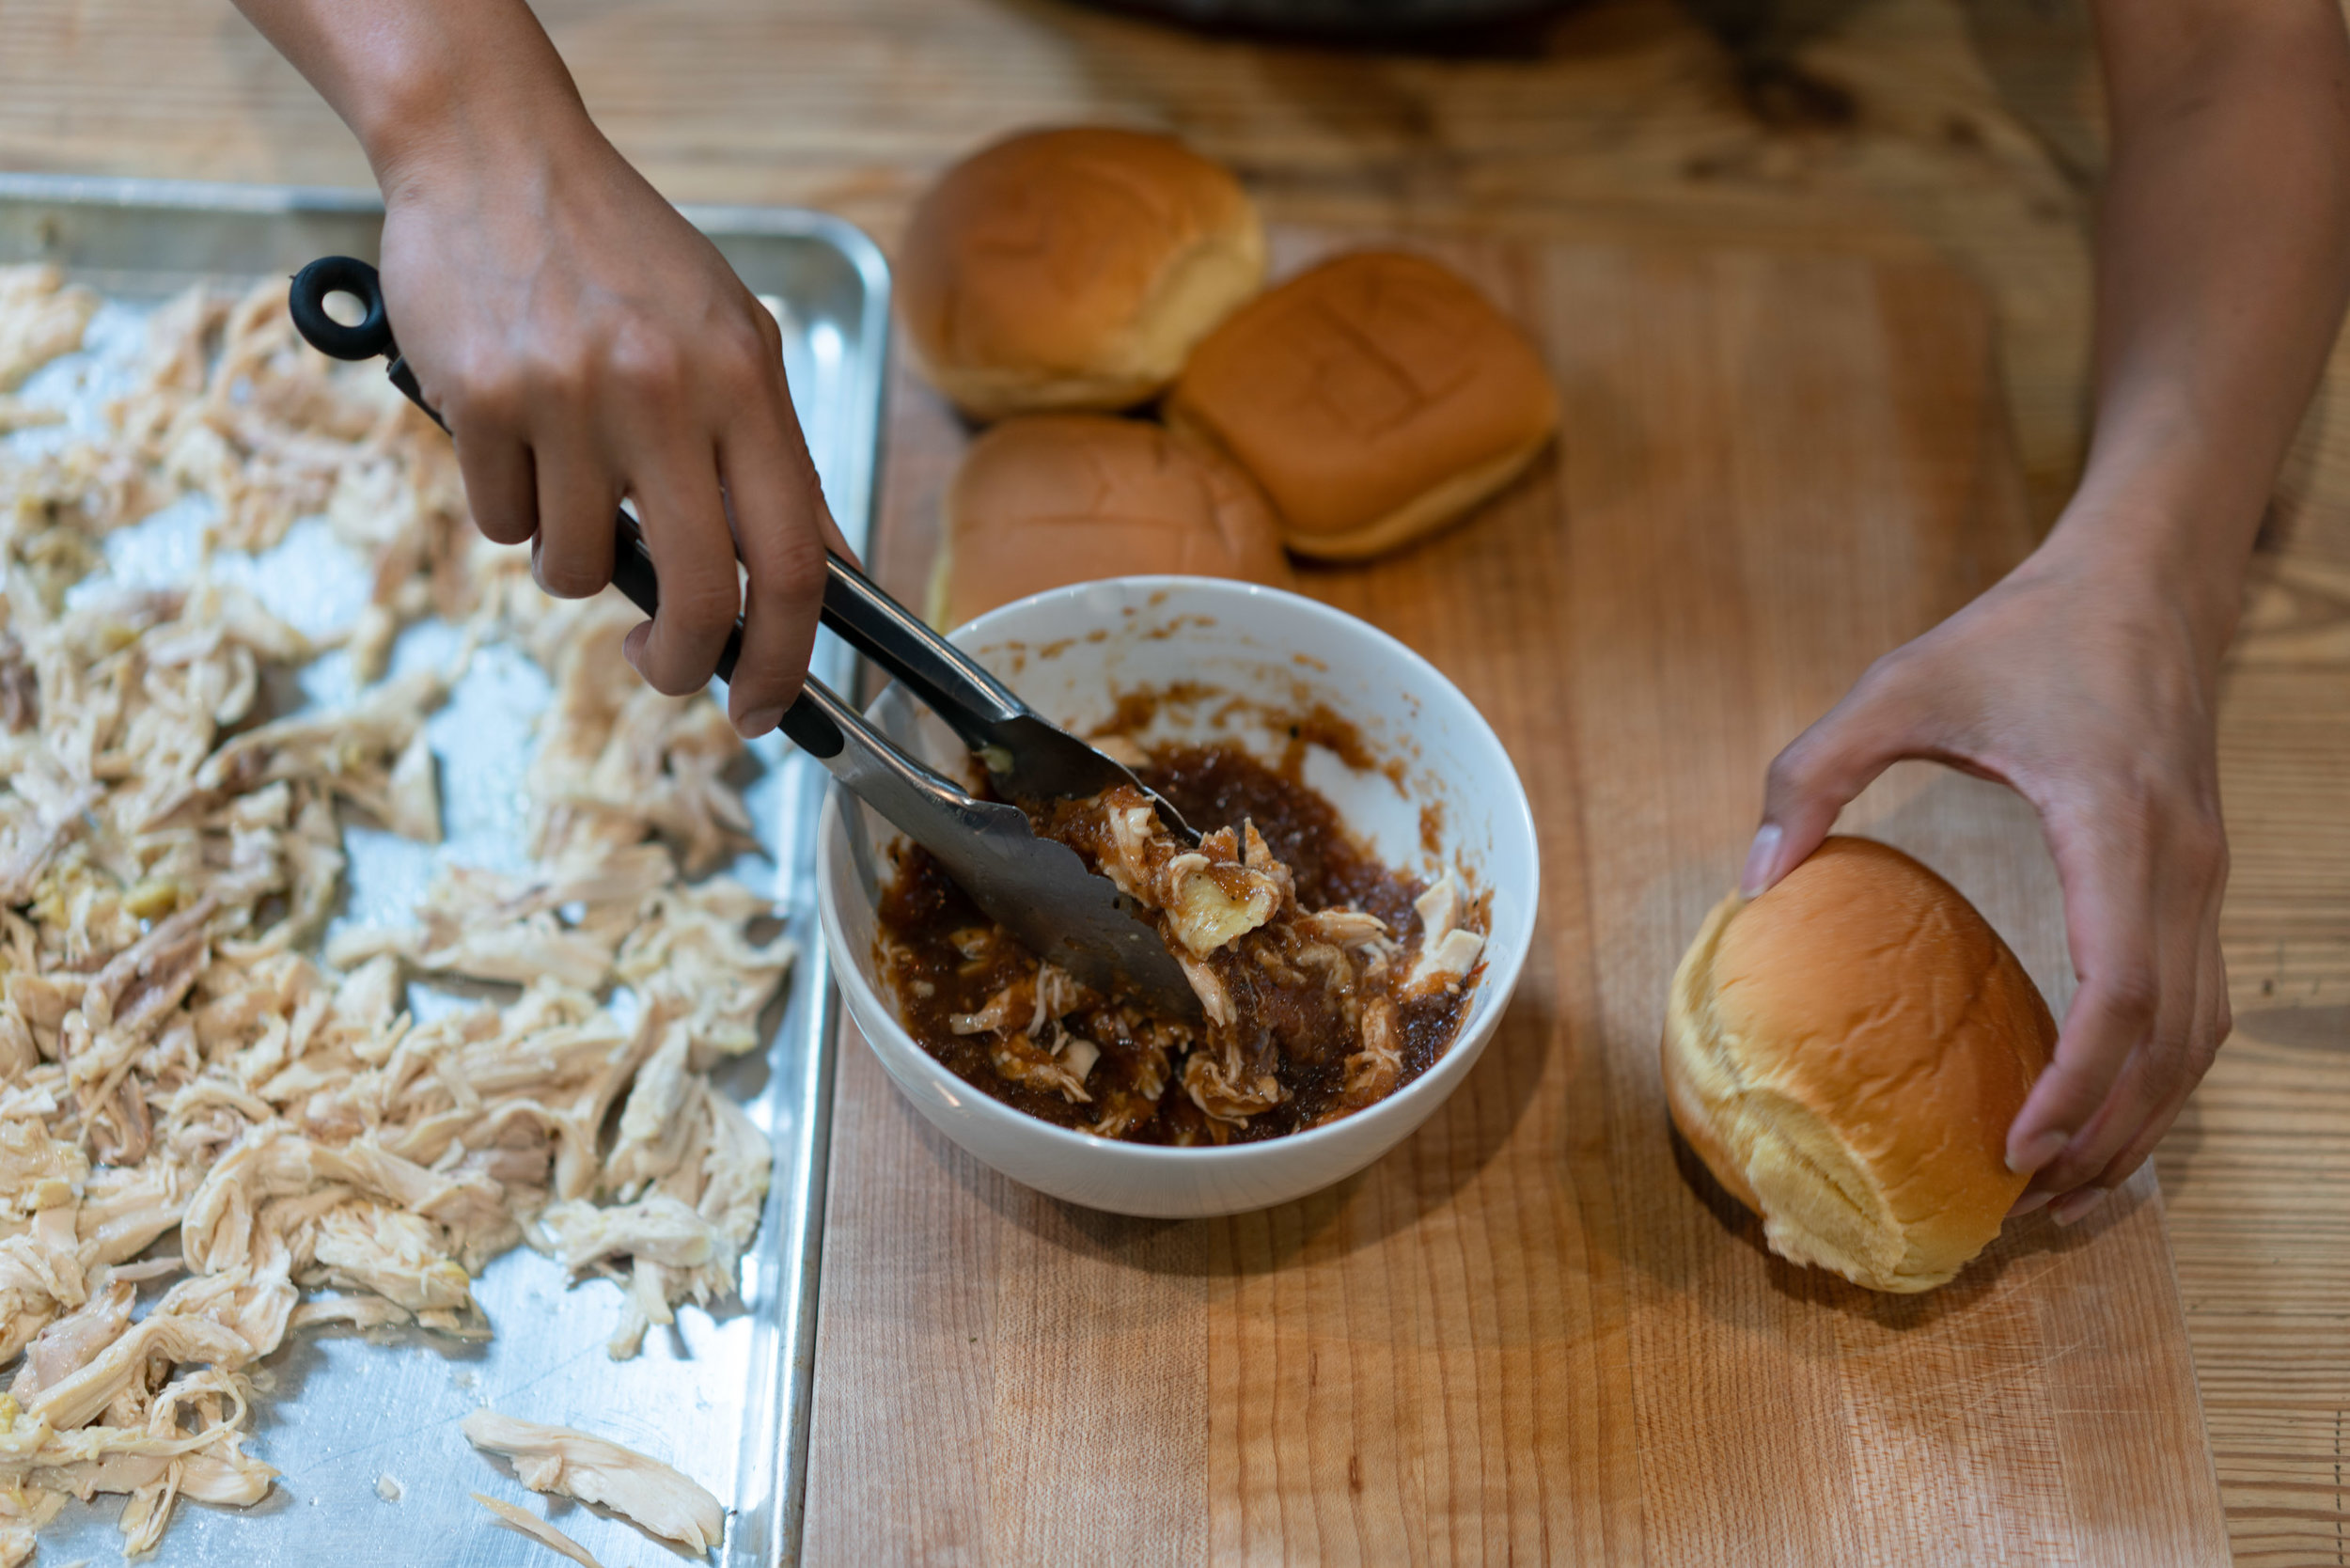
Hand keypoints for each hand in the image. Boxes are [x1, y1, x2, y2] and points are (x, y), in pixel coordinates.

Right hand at [375, 107, 841, 733]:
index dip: (790, 659)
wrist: (494, 151)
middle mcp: (668, 396)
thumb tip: (829, 575)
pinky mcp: (480, 402)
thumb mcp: (735, 337)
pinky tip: (515, 433)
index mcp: (747, 385)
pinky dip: (511, 507)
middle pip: (699, 596)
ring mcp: (570, 401)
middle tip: (664, 669)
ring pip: (580, 569)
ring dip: (575, 560)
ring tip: (572, 481)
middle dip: (680, 664)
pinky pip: (502, 522)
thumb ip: (780, 458)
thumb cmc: (624, 253)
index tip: (767, 707)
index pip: (795, 563)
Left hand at [1742, 530, 2233, 1224]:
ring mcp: (2204, 876)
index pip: (2122, 991)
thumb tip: (1756, 883)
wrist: (2143, 580)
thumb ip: (1812, 774)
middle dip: (2106, 1134)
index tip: (2018, 1149)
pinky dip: (2157, 1071)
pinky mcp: (2199, 878)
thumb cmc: (2018, 634)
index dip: (2077, 1085)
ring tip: (2062, 1185)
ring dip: (2140, 1118)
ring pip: (2199, 1034)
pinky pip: (2197, 1000)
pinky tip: (2098, 1107)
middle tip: (2025, 1203)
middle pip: (2170, 1041)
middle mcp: (2180, 866)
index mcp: (2115, 826)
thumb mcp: (1896, 687)